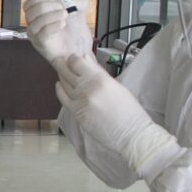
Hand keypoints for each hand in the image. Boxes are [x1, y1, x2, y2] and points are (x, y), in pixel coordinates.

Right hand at [23, 0, 92, 63]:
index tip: (56, 0)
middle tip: (63, 9)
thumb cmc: (75, 31)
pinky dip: (53, 25)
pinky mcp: (41, 44)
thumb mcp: (79, 11)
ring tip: (65, 17)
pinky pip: (43, 32)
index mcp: (38, 15)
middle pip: (31, 11)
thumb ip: (78, 1)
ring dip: (52, 15)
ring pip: (35, 22)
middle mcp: (33, 24)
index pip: (30, 3)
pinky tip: (63, 24)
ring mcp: (36, 35)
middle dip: (48, 6)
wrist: (80, 49)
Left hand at [55, 54, 179, 179]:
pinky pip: (62, 97)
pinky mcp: (76, 112)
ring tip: (61, 70)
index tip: (72, 56)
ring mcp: (79, 100)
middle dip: (63, 64)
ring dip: (61, 75)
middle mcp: (87, 87)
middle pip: (68, 71)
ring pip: (64, 82)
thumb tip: (87, 60)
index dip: (73, 58)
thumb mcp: (116, 86)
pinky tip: (59, 85)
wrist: (131, 135)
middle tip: (60, 59)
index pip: (78, 62)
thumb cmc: (130, 110)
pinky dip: (59, 89)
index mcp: (100, 79)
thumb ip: (99, 73)